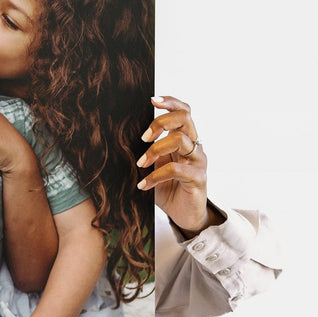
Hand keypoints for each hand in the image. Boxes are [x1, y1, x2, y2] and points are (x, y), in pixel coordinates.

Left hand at [136, 95, 214, 233]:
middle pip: (184, 118)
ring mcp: (198, 161)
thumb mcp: (153, 166)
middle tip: (143, 138)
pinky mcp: (198, 178)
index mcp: (184, 138)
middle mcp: (195, 146)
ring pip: (180, 140)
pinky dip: (155, 176)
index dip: (170, 102)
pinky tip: (144, 185)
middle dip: (160, 123)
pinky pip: (176, 170)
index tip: (152, 100)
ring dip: (155, 150)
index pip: (184, 111)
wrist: (184, 216)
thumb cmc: (168, 189)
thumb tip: (119, 138)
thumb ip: (145, 151)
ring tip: (141, 164)